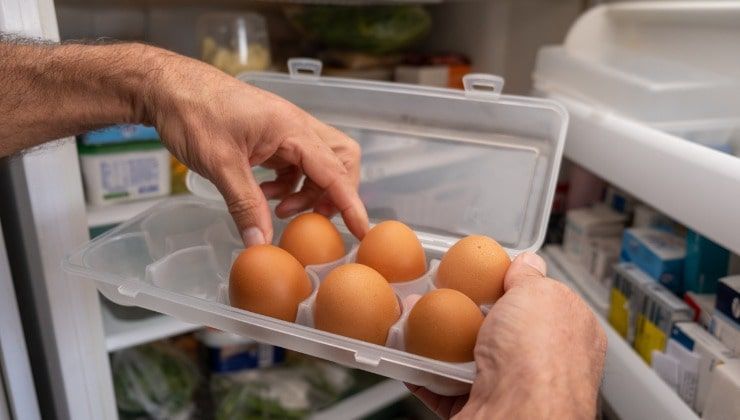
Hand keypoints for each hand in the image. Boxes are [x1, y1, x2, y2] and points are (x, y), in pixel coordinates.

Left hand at [139, 47, 368, 245]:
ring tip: (278, 210)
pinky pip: (295, 164)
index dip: (351, 203)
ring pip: (318, 164)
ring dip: (308, 191)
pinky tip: (264, 194)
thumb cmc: (193, 113)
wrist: (166, 86)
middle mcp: (296, 126)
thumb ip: (245, 206)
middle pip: (341, 160)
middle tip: (312, 217)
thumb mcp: (220, 165)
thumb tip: (261, 244)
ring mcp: (284, 130)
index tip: (363, 230)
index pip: (334, 171)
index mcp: (292, 129)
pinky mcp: (270, 136)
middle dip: (334, 193)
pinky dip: (289, 184)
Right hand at [409, 252, 606, 418]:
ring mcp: (510, 389)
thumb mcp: (539, 293)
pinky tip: (409, 353)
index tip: (480, 275)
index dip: (510, 286)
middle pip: (496, 329)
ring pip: (465, 357)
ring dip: (435, 340)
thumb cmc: (538, 357)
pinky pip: (443, 385)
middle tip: (438, 295)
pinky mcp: (478, 408)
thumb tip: (526, 262)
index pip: (539, 301)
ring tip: (413, 319)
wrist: (516, 415)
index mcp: (568, 333)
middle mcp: (542, 363)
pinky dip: (423, 370)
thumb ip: (529, 276)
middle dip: (463, 312)